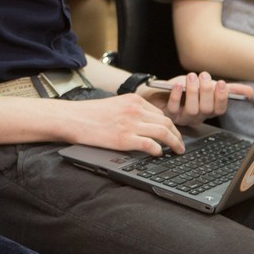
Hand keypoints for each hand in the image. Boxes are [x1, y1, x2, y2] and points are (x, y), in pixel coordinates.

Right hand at [63, 94, 184, 154]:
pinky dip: (158, 150)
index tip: (174, 133)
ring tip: (177, 151)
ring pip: (163, 133)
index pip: (160, 113)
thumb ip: (131, 110)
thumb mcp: (115, 104)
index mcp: (133, 100)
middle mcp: (135, 110)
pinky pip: (150, 145)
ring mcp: (131, 124)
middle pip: (166, 122)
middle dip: (177, 135)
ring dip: (174, 143)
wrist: (73, 118)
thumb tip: (146, 123)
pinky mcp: (124, 139)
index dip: (170, 125)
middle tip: (181, 144)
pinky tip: (159, 154)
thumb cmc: (90, 113)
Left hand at [143, 71, 253, 126]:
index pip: (220, 109)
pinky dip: (176, 96)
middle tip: (203, 75)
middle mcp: (198, 116)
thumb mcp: (208, 86)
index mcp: (209, 110)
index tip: (221, 83)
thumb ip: (229, 89)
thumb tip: (250, 92)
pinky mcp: (170, 116)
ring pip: (191, 109)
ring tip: (191, 77)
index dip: (221, 97)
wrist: (162, 92)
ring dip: (192, 92)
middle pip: (206, 109)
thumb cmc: (186, 89)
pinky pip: (174, 108)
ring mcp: (184, 117)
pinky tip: (177, 85)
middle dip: (206, 91)